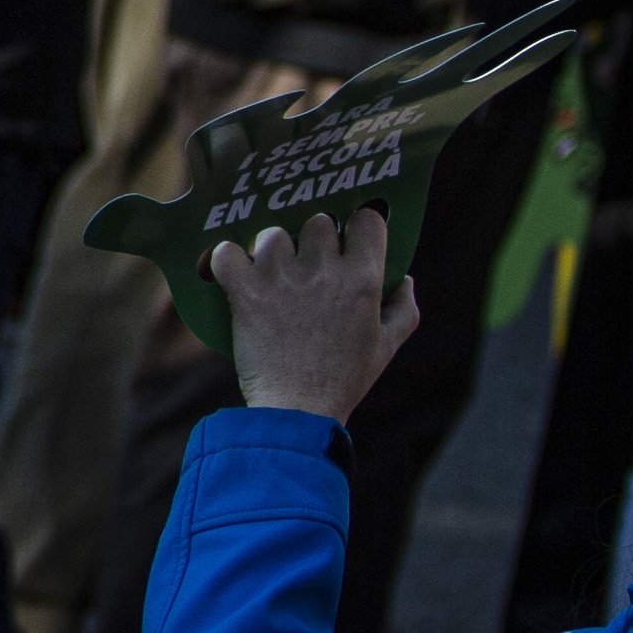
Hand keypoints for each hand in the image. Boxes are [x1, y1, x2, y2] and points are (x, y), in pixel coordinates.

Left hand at [210, 208, 421, 421]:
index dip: (359, 226)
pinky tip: (235, 274)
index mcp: (363, 280)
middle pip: (317, 223)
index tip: (349, 239)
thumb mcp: (386, 348)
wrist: (298, 411)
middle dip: (312, 240)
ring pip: (273, 234)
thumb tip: (406, 279)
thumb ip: (404, 309)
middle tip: (306, 264)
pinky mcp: (247, 292)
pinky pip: (227, 254)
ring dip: (271, 251)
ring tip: (271, 274)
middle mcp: (325, 272)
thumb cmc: (344, 380)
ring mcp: (283, 279)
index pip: (367, 221)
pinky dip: (226, 260)